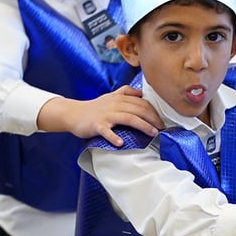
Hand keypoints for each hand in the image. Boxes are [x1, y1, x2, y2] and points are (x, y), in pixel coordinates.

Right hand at [37, 86, 163, 145]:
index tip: (162, 121)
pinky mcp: (96, 125)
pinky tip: (121, 143)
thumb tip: (141, 92)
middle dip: (153, 119)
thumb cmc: (94, 107)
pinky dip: (113, 137)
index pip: (142, 103)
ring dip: (142, 126)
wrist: (73, 113)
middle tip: (162, 128)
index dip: (154, 111)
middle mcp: (115, 105)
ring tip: (153, 133)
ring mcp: (106, 115)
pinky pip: (106, 131)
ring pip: (128, 118)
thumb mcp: (111, 96)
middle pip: (138, 110)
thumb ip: (126, 92)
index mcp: (120, 98)